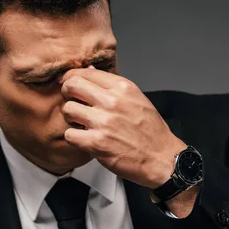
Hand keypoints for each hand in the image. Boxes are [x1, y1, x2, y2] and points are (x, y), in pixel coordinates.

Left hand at [59, 66, 186, 188]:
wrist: (161, 158)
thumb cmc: (151, 130)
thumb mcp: (136, 99)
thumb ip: (112, 86)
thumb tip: (90, 70)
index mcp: (123, 88)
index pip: (86, 72)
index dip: (72, 77)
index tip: (69, 84)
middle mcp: (112, 102)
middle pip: (72, 86)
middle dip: (67, 93)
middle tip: (72, 102)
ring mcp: (103, 122)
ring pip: (67, 109)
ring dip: (70, 117)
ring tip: (81, 123)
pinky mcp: (97, 143)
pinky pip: (70, 134)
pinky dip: (74, 138)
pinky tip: (84, 139)